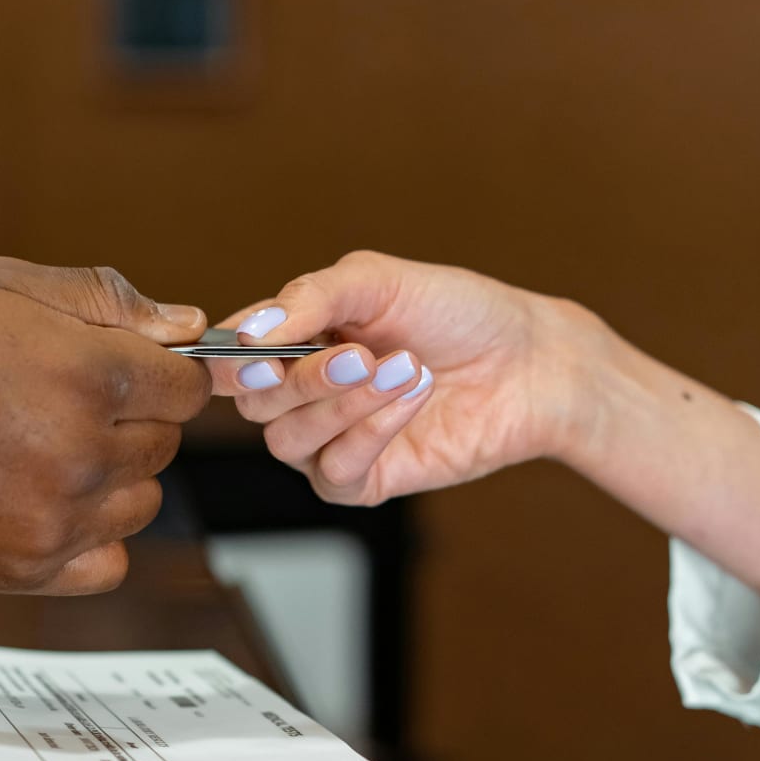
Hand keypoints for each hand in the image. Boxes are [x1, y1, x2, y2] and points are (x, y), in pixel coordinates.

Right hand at [0, 258, 211, 592]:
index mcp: (84, 373)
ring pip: (140, 501)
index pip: (187, 385)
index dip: (160, 368)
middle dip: (128, 414)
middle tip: (53, 397)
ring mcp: (53, 521)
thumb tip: (185, 323)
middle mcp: (80, 452)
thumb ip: (102, 300)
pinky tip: (37, 500)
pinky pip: (106, 562)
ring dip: (110, 475)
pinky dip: (87, 535)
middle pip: (164, 441)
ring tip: (36, 446)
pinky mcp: (22, 572)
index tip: (122, 365)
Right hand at [207, 251, 606, 505]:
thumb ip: (310, 297)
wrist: (530, 361)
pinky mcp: (367, 480)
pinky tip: (409, 402)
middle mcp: (304, 392)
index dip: (229, 358)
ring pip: (288, 441)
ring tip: (405, 369)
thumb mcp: (379, 280)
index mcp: (295, 339)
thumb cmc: (458, 312)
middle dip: (304, 378)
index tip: (256, 349)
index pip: (230, 357)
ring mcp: (332, 439)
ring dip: (345, 404)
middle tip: (360, 354)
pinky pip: (334, 473)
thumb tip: (249, 333)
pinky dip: (369, 434)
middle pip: (254, 404)